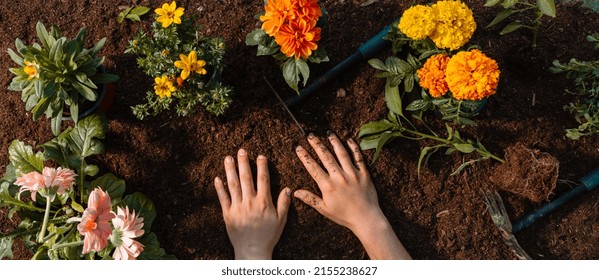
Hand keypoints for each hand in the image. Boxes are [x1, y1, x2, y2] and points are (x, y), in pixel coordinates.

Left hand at [214, 149, 290, 259]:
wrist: (252, 251)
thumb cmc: (268, 236)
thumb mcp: (281, 220)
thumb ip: (284, 204)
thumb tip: (288, 189)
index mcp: (264, 203)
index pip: (263, 180)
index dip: (262, 166)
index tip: (260, 156)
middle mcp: (250, 203)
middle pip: (246, 178)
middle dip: (244, 163)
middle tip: (242, 151)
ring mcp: (237, 208)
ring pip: (233, 185)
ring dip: (230, 170)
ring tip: (228, 158)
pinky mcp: (227, 214)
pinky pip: (223, 198)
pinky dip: (219, 188)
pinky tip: (217, 178)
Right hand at [294, 133, 410, 259]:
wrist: (366, 219)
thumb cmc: (344, 216)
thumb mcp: (324, 209)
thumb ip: (310, 199)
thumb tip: (295, 192)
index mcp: (328, 186)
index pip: (313, 167)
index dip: (304, 156)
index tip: (299, 148)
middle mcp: (339, 177)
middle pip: (326, 156)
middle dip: (317, 144)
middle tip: (311, 135)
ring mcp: (352, 174)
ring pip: (341, 153)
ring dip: (334, 142)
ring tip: (328, 134)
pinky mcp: (364, 173)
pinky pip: (358, 157)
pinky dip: (354, 147)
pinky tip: (349, 140)